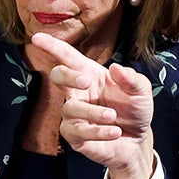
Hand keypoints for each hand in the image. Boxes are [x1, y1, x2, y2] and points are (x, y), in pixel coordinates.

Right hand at [30, 32, 155, 178]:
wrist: (138, 141)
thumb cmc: (135, 110)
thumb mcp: (141, 91)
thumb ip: (132, 79)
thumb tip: (115, 68)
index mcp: (91, 75)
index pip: (68, 57)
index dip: (52, 46)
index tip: (37, 38)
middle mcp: (78, 92)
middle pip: (58, 76)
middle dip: (68, 76)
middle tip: (85, 81)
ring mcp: (74, 114)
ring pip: (69, 108)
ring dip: (92, 112)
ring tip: (113, 116)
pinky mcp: (75, 136)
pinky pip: (77, 131)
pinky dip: (97, 131)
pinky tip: (114, 132)